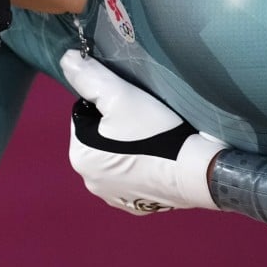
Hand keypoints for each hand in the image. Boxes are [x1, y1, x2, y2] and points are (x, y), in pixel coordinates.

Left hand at [61, 50, 227, 214]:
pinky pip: (134, 175)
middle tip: (143, 119)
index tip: (129, 105)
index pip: (84, 115)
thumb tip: (66, 60)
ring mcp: (114, 196)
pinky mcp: (138, 207)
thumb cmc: (155, 131)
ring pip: (115, 156)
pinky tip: (159, 158)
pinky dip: (142, 166)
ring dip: (128, 145)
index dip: (105, 104)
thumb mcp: (119, 94)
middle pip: (98, 137)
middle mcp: (90, 181)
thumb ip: (89, 77)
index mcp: (79, 156)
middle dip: (115, 126)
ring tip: (153, 137)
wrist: (200, 171)